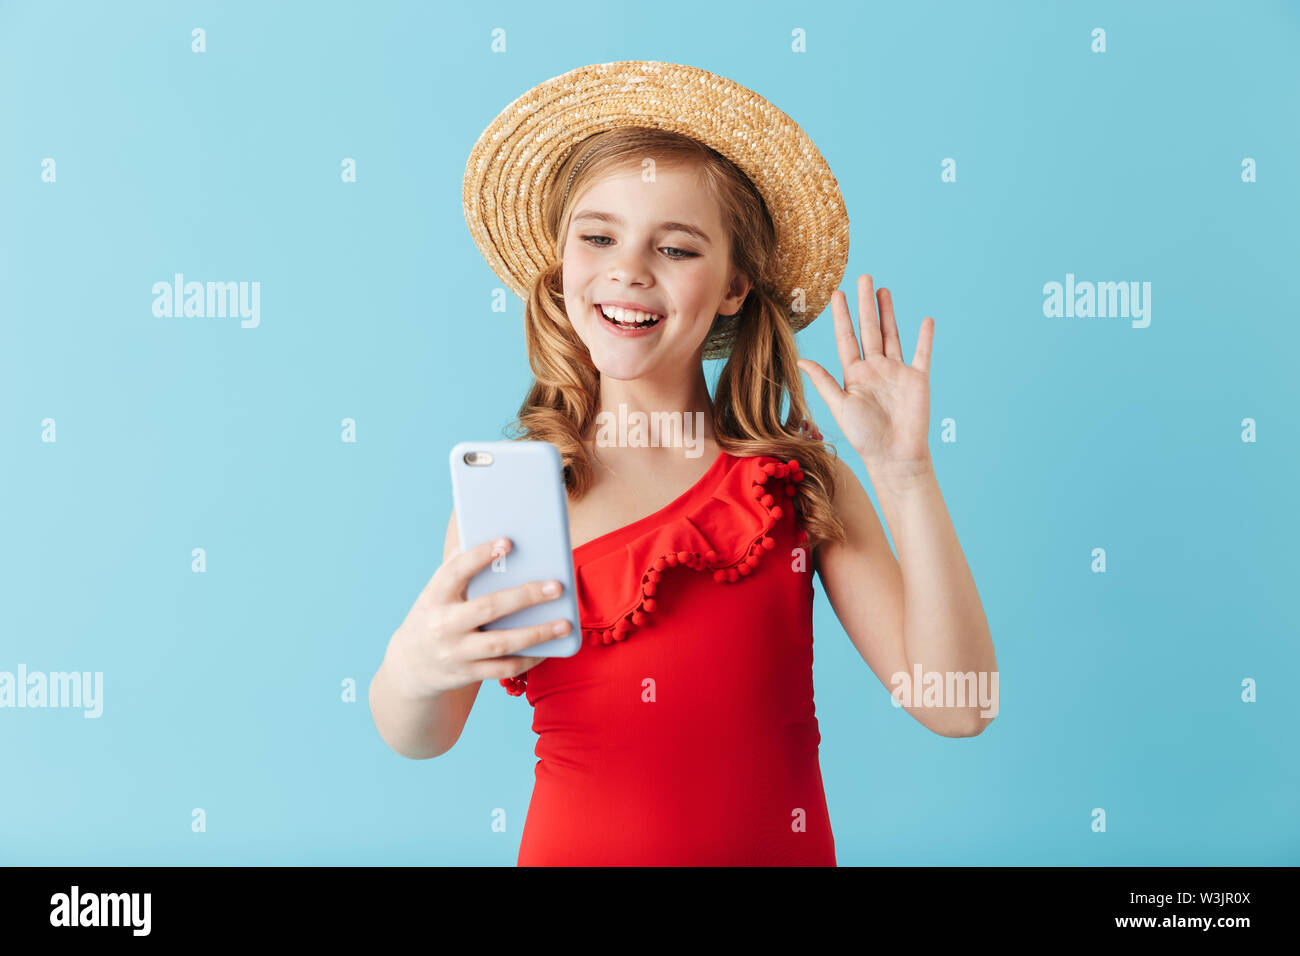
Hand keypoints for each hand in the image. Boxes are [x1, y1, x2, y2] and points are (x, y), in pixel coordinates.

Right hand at [383, 537, 570, 696]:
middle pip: (488, 608)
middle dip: (525, 596)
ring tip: (565, 624)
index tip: (507, 542)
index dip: (480, 556)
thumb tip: (490, 533)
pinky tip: (549, 648)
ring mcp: (455, 653)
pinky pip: (504, 669)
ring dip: (537, 634)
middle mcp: (443, 625)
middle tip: (557, 586)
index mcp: (435, 596)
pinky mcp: (467, 674)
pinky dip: (529, 659)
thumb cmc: (436, 614)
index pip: (455, 572)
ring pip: (501, 644)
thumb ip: (459, 565)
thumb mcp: (436, 591)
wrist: (410, 665)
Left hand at [797, 274, 934, 478]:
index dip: (842, 316)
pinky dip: (925, 338)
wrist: (894, 455)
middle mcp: (875, 369)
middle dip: (865, 304)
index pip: (847, 338)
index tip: (836, 294)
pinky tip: (925, 320)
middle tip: (862, 277)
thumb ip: (823, 381)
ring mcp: (897, 372)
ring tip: (882, 290)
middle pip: (869, 329)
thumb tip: (801, 360)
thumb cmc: (864, 436)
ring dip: (888, 313)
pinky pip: (922, 354)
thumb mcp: (839, 405)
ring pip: (892, 335)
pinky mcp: (917, 379)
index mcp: (854, 374)